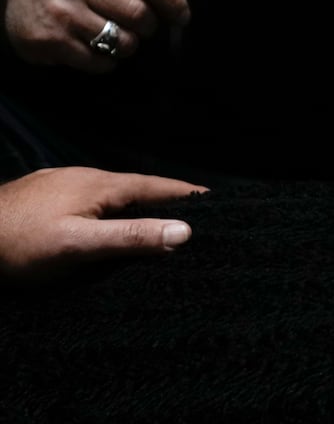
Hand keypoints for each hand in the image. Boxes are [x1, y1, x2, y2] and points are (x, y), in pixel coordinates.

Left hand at [0, 167, 206, 280]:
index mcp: (98, 185)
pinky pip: (94, 202)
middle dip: (170, 202)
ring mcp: (62, 186)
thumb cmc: (20, 244)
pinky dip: (115, 213)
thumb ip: (132, 237)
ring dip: (142, 208)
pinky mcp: (47, 199)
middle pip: (139, 189)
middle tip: (202, 219)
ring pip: (115, 196)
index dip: (191, 196)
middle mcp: (83, 178)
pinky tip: (113, 228)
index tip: (224, 203)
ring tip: (164, 226)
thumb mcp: (79, 245)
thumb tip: (186, 230)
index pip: (158, 186)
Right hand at [6, 0, 189, 69]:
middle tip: (140, 26)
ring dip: (127, 44)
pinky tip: (91, 45)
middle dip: (149, 26)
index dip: (172, 0)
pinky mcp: (52, 41)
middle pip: (140, 14)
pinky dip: (106, 60)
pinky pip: (102, 63)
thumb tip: (174, 3)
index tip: (182, 15)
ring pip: (125, 42)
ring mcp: (61, 13)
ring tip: (110, 34)